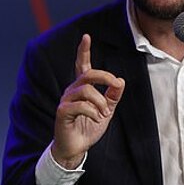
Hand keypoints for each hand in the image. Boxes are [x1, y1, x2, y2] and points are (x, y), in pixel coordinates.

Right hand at [51, 34, 124, 168]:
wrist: (76, 148)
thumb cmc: (88, 128)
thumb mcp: (106, 111)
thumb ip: (113, 97)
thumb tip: (120, 81)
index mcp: (82, 88)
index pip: (82, 65)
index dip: (83, 51)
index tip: (86, 37)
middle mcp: (72, 90)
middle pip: (88, 74)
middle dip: (104, 77)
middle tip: (115, 86)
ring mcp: (66, 100)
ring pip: (86, 90)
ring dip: (100, 101)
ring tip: (104, 114)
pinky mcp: (62, 112)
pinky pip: (80, 105)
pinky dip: (93, 111)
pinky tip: (97, 118)